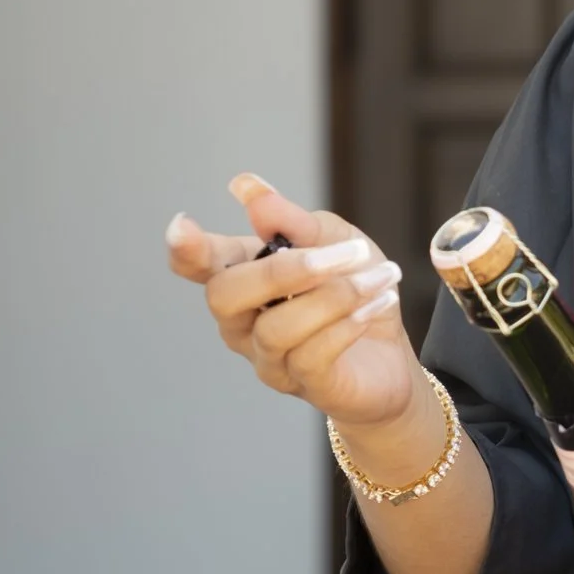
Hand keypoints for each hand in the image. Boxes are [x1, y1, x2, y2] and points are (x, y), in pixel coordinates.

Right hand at [166, 172, 421, 428]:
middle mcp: (242, 321)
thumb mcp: (333, 240)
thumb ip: (291, 220)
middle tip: (351, 252)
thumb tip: (248, 189)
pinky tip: (377, 305)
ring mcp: (267, 358)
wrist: (391, 354)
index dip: (185, 249)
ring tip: (379, 278)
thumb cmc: (352, 289)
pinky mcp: (303, 385)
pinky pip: (311, 355)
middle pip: (225, 296)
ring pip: (277, 328)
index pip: (198, 265)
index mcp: (243, 276)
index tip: (182, 226)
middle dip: (286, 269)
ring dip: (336, 296)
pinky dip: (349, 324)